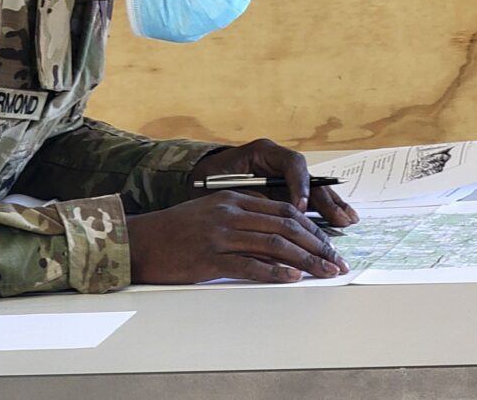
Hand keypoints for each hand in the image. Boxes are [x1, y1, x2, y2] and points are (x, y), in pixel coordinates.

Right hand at [127, 191, 350, 283]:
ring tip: (326, 273)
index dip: (312, 227)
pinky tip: (293, 278)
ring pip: (274, 245)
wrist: (138, 242)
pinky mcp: (209, 258)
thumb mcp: (210, 213)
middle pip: (286, 226)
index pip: (284, 209)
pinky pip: (249, 265)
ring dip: (306, 261)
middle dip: (318, 245)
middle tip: (337, 262)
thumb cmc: (174, 231)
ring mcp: (219, 235)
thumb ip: (242, 217)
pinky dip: (275, 272)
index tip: (329, 244)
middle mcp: (229, 213)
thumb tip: (278, 234)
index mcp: (233, 198)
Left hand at [191, 139, 359, 226]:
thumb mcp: (221, 188)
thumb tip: (267, 218)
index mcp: (262, 152)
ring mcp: (285, 175)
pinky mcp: (287, 191)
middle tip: (340, 220)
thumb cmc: (206, 183)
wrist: (197, 181)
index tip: (301, 207)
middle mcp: (278, 161)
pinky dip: (324, 210)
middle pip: (309, 178)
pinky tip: (340, 219)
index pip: (292, 164)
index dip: (300, 186)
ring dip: (332, 206)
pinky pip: (310, 199)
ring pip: (314, 188)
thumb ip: (246, 197)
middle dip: (325, 201)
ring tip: (348, 220)